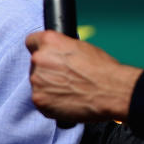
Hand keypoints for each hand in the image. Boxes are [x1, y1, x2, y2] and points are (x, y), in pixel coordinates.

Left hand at [26, 30, 143, 121]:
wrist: (111, 92)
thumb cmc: (102, 69)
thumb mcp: (80, 46)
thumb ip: (61, 49)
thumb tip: (57, 55)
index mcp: (49, 41)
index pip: (31, 41)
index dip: (39, 49)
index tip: (46, 56)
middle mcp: (39, 59)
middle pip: (35, 64)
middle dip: (47, 70)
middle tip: (65, 78)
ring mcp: (37, 81)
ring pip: (38, 83)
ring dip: (48, 86)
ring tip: (69, 91)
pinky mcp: (40, 100)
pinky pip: (41, 100)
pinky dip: (51, 102)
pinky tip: (67, 101)